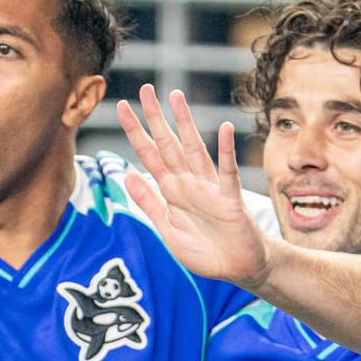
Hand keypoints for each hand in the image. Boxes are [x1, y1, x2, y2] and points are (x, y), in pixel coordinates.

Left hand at [119, 84, 269, 286]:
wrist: (237, 270)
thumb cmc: (205, 250)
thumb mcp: (167, 229)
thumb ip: (148, 203)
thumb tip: (126, 175)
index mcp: (171, 190)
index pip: (149, 156)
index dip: (135, 132)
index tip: (123, 108)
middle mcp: (189, 183)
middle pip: (169, 145)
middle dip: (156, 118)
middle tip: (145, 90)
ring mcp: (209, 188)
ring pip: (195, 150)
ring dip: (186, 124)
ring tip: (177, 97)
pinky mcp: (230, 199)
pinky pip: (227, 172)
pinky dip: (226, 151)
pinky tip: (224, 130)